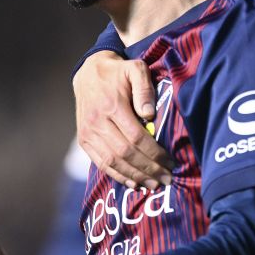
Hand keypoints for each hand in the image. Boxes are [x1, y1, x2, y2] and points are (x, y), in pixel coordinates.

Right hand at [73, 51, 173, 188]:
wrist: (89, 72)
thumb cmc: (118, 72)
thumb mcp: (135, 70)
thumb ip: (145, 89)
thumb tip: (149, 115)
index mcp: (113, 106)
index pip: (136, 138)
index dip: (155, 154)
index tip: (171, 162)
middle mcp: (98, 122)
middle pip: (126, 154)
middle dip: (149, 169)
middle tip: (167, 179)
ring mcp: (88, 133)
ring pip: (113, 162)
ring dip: (135, 176)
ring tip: (154, 184)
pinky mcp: (84, 140)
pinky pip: (100, 163)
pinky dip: (118, 176)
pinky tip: (134, 182)